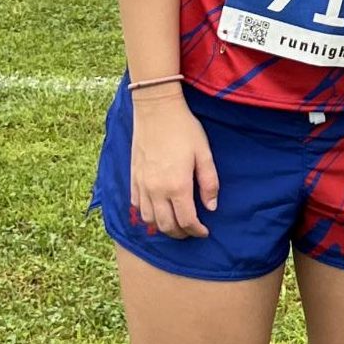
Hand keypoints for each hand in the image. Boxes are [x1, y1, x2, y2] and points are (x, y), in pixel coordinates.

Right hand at [130, 88, 219, 238]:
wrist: (156, 110)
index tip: (204, 231)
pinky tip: (157, 210)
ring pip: (149, 220)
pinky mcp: (133, 178)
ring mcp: (142, 185)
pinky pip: (136, 206)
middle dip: (181, 234)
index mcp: (177, 186)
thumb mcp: (204, 154)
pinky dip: (147, 215)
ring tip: (175, 224)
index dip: (197, 231)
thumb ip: (209, 182)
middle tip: (191, 232)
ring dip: (163, 227)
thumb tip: (211, 207)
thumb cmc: (184, 129)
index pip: (187, 221)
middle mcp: (156, 190)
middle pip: (166, 226)